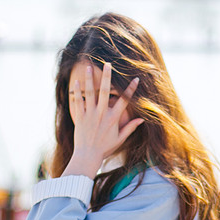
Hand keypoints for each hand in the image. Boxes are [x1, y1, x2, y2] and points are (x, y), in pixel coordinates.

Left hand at [63, 62, 143, 177]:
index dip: (131, 89)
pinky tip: (77, 81)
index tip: (135, 78)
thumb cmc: (105, 148)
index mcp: (113, 118)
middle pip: (105, 91)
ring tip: (89, 67)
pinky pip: (78, 101)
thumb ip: (130, 127)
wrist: (87, 156)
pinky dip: (77, 91)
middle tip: (108, 64)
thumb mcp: (120, 138)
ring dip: (89, 79)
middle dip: (107, 76)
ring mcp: (90, 114)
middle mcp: (102, 114)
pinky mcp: (80, 117)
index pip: (124, 100)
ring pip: (90, 93)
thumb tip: (142, 119)